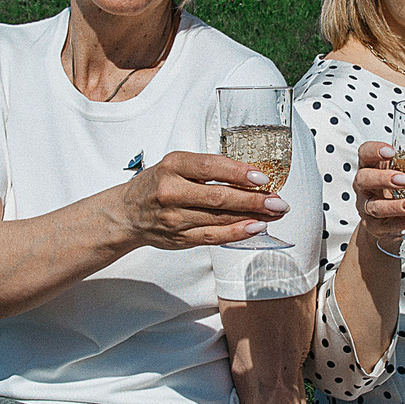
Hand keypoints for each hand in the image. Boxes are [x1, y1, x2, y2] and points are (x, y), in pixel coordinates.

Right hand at [116, 150, 287, 249]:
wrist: (126, 214)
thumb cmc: (156, 185)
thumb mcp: (175, 165)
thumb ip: (206, 168)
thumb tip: (249, 175)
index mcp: (172, 166)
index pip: (210, 167)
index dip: (239, 172)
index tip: (262, 178)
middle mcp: (171, 191)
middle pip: (219, 196)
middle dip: (254, 200)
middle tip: (278, 201)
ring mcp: (175, 217)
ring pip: (219, 218)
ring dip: (252, 216)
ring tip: (274, 213)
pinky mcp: (180, 238)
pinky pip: (214, 237)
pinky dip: (237, 233)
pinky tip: (255, 228)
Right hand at [349, 140, 404, 255]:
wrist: (383, 222)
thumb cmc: (392, 190)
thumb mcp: (400, 172)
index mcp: (370, 167)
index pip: (365, 153)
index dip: (374, 150)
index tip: (391, 151)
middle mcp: (364, 187)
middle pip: (364, 179)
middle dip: (384, 179)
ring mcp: (367, 207)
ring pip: (375, 207)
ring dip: (397, 206)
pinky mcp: (374, 226)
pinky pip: (388, 225)